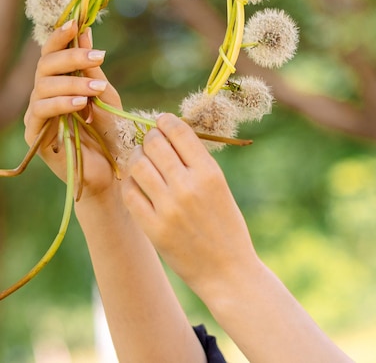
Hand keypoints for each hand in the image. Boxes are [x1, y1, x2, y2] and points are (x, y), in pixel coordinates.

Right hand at [24, 19, 122, 199]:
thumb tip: (86, 30)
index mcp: (59, 81)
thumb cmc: (110, 131)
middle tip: (98, 57)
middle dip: (72, 58)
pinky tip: (81, 104)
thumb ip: (92, 67)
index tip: (76, 23)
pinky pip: (41, 112)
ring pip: (43, 87)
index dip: (60, 36)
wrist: (112, 170)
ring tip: (96, 91)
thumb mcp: (105, 94)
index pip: (52, 53)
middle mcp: (44, 94)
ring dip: (73, 84)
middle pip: (45, 66)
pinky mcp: (36, 135)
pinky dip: (61, 104)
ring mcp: (37, 115)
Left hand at [122, 113, 257, 299]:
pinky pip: (130, 193)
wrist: (228, 271)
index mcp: (209, 172)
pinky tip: (137, 184)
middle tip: (149, 141)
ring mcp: (169, 208)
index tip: (161, 121)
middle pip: (154, 144)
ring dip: (136, 158)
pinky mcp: (153, 228)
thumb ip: (195, 161)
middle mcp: (188, 186)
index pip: (179, 131)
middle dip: (149, 137)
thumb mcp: (219, 186)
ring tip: (140, 161)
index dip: (165, 121)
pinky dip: (130, 183)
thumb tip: (168, 133)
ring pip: (138, 165)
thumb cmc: (225, 224)